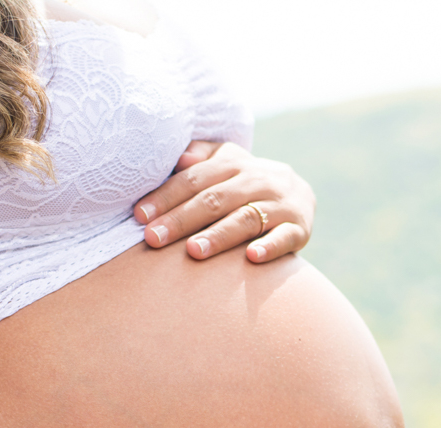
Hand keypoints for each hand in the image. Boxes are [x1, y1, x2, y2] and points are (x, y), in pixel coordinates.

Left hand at [134, 141, 315, 263]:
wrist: (300, 194)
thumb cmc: (246, 183)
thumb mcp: (226, 163)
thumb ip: (202, 157)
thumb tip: (178, 157)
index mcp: (235, 163)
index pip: (195, 179)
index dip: (166, 197)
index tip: (140, 216)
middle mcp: (259, 180)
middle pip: (215, 199)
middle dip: (182, 219)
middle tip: (154, 239)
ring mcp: (281, 204)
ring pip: (246, 218)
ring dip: (219, 235)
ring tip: (193, 252)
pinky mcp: (300, 228)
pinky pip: (286, 237)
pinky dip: (270, 247)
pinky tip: (251, 258)